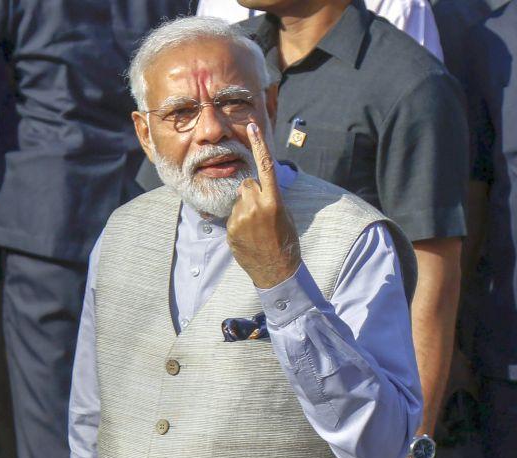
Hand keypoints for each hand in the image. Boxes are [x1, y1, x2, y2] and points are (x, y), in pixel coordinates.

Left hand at [226, 123, 300, 288]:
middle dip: (252, 193)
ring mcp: (241, 219)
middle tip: (262, 214)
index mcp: (274, 201)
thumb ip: (270, 197)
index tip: (253, 127)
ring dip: (245, 209)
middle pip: (247, 185)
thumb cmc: (285, 242)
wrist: (276, 271)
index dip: (259, 145)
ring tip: (256, 229)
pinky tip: (250, 237)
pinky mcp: (231, 230)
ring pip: (239, 201)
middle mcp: (256, 207)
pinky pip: (233, 217)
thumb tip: (254, 187)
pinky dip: (239, 224)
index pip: (265, 167)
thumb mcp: (285, 215)